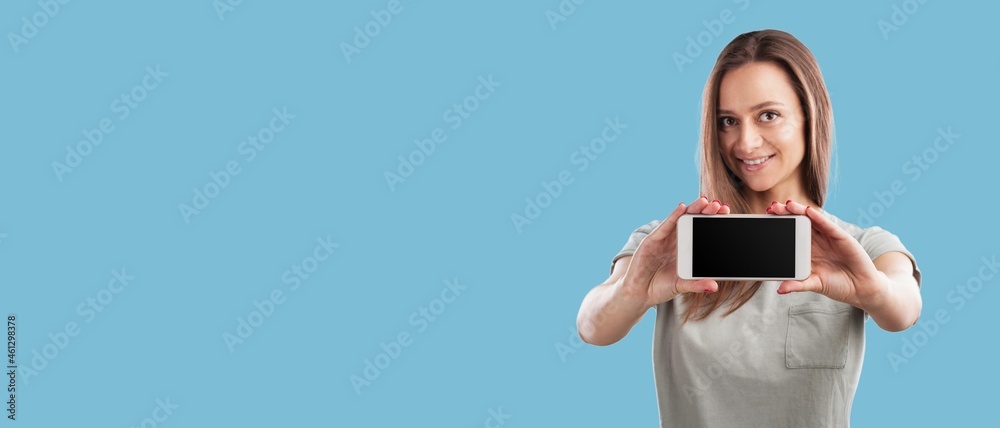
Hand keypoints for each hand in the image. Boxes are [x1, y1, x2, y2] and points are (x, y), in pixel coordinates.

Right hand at [621, 196, 730, 306]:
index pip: (701, 231)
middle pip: (693, 222)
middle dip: (706, 212)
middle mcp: (676, 241)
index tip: (726, 214)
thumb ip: (697, 285)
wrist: (638, 293)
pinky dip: (673, 216)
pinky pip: (665, 226)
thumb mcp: (681, 286)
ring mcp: (664, 239)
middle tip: (719, 206)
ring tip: (704, 201)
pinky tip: (682, 208)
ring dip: (692, 209)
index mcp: (685, 249)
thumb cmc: (659, 288)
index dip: (712, 222)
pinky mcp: (652, 240)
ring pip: (680, 219)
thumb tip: (714, 286)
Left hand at [767, 200, 888, 307]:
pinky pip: (827, 225)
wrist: (862, 289)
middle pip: (798, 224)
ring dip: (799, 211)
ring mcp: (828, 238)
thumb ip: (798, 285)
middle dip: (785, 215)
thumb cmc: (837, 286)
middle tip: (771, 208)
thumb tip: (779, 290)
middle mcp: (816, 242)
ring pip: (811, 220)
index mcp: (807, 251)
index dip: (780, 226)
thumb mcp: (814, 284)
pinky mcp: (841, 237)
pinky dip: (818, 218)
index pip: (790, 234)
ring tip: (786, 205)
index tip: (766, 219)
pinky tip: (808, 211)